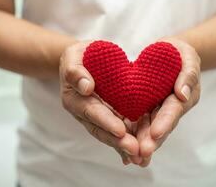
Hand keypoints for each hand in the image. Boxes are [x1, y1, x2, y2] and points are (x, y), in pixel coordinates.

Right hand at [59, 41, 139, 164]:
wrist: (84, 61)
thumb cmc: (80, 56)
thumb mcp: (74, 56)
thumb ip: (75, 71)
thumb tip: (86, 87)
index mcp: (74, 98)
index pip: (90, 110)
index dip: (105, 120)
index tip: (121, 130)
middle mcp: (83, 112)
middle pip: (100, 129)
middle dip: (117, 141)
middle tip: (135, 150)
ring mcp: (95, 118)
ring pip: (108, 135)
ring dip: (123, 147)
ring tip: (141, 158)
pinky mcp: (106, 119)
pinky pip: (115, 133)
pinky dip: (125, 146)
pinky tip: (138, 157)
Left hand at [136, 38, 200, 166]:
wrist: (167, 54)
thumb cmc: (178, 54)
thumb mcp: (187, 57)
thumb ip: (188, 74)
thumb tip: (183, 94)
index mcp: (183, 97)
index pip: (173, 111)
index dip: (165, 122)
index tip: (155, 134)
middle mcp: (170, 108)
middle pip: (160, 125)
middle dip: (151, 140)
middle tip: (141, 153)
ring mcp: (156, 110)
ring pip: (148, 128)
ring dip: (140, 143)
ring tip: (131, 157)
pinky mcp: (144, 109)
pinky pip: (137, 122)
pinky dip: (131, 135)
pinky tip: (123, 149)